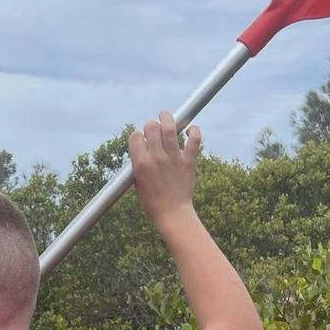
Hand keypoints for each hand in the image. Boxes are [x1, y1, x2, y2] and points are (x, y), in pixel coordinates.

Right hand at [128, 111, 201, 232]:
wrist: (172, 214)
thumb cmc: (152, 202)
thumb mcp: (137, 183)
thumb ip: (138, 164)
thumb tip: (141, 150)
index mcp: (141, 163)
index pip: (135, 136)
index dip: (137, 136)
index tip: (141, 140)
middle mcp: (156, 157)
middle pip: (151, 127)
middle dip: (150, 125)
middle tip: (153, 129)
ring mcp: (173, 158)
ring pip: (170, 128)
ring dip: (167, 118)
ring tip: (165, 115)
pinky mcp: (188, 161)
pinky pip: (194, 140)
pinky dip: (193, 132)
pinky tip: (189, 131)